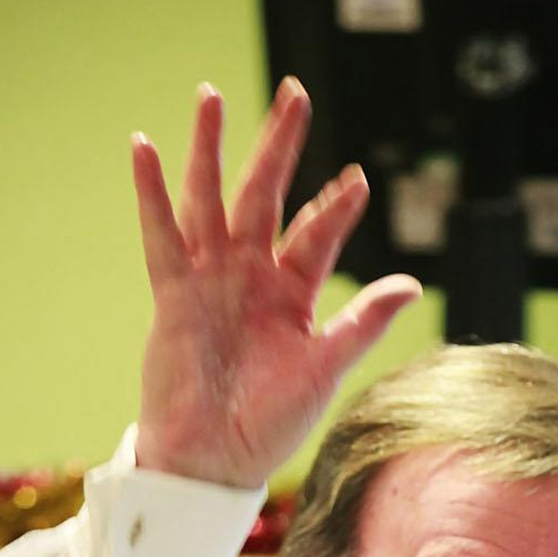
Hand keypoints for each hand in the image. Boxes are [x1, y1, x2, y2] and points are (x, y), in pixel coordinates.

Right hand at [131, 79, 421, 487]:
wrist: (213, 462)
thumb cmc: (269, 424)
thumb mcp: (324, 370)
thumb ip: (362, 323)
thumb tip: (411, 283)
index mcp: (291, 294)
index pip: (316, 235)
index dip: (334, 208)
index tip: (357, 181)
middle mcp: (250, 276)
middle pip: (266, 195)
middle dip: (279, 145)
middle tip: (296, 94)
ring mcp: (210, 280)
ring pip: (211, 199)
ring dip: (210, 148)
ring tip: (211, 96)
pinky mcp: (173, 294)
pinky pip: (162, 235)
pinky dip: (152, 192)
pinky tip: (146, 148)